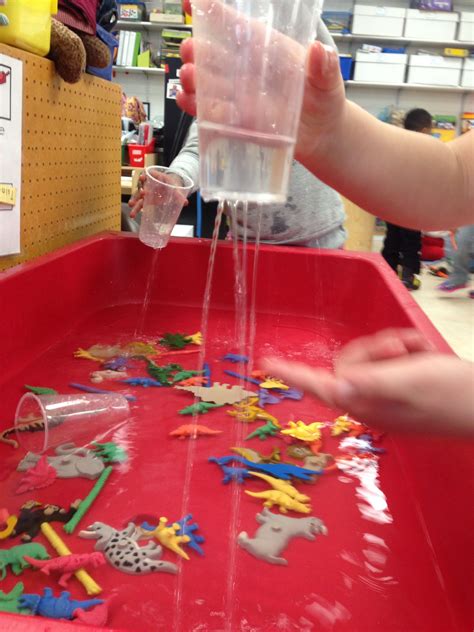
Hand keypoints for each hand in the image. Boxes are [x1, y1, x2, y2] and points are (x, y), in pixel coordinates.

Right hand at [128, 170, 187, 217]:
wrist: (171, 188)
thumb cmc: (173, 185)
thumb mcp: (176, 188)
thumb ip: (179, 195)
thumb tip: (185, 202)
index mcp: (156, 178)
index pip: (148, 176)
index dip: (144, 177)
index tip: (142, 178)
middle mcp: (149, 185)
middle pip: (142, 187)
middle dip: (139, 191)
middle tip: (141, 194)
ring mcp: (147, 193)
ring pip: (139, 197)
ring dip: (135, 201)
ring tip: (131, 207)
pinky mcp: (147, 200)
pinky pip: (141, 204)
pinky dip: (137, 209)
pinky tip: (133, 214)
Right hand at [178, 2, 345, 161]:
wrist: (321, 137)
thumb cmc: (324, 101)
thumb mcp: (328, 81)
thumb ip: (325, 67)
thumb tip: (318, 51)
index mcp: (264, 49)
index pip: (233, 24)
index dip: (210, 9)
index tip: (190, 1)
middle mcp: (245, 71)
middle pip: (212, 55)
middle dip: (195, 50)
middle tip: (191, 51)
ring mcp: (237, 96)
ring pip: (205, 84)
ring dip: (193, 79)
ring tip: (189, 78)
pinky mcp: (234, 122)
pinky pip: (208, 113)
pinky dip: (194, 107)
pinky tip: (188, 101)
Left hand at [262, 329, 473, 435]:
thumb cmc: (452, 394)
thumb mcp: (411, 381)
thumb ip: (372, 381)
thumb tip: (337, 386)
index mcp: (365, 403)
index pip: (319, 385)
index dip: (292, 372)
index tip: (266, 362)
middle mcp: (368, 402)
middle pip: (348, 362)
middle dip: (375, 348)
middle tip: (402, 349)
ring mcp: (384, 397)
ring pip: (370, 357)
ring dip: (395, 348)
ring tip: (420, 355)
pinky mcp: (399, 391)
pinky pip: (390, 362)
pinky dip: (408, 352)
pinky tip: (426, 358)